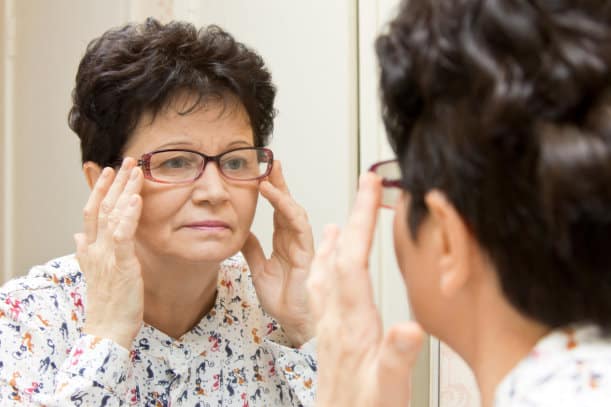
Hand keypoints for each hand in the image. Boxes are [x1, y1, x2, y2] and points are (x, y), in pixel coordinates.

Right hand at [74, 159, 144, 349]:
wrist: (107, 328)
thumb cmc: (107, 301)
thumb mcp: (95, 272)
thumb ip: (86, 251)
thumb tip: (77, 236)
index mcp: (90, 249)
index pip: (92, 212)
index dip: (99, 190)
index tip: (108, 172)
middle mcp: (95, 248)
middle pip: (103, 208)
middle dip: (116, 183)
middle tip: (128, 161)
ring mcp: (107, 255)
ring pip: (113, 216)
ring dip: (125, 191)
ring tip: (135, 172)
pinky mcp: (121, 264)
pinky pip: (123, 236)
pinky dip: (129, 216)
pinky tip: (136, 199)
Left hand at [242, 161, 314, 346]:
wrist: (293, 321)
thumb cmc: (283, 299)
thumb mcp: (259, 269)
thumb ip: (253, 249)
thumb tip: (241, 231)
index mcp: (284, 242)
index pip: (277, 210)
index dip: (270, 192)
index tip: (259, 174)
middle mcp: (295, 239)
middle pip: (287, 204)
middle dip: (279, 182)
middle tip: (270, 161)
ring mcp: (302, 243)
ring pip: (294, 209)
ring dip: (282, 190)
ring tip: (269, 173)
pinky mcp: (307, 250)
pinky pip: (298, 224)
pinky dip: (286, 207)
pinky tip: (276, 195)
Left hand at [307, 173, 424, 406]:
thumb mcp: (389, 389)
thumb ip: (396, 357)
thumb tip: (408, 328)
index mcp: (354, 322)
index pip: (354, 258)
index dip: (362, 219)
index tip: (369, 185)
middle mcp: (336, 317)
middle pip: (340, 255)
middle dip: (353, 215)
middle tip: (363, 183)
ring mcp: (330, 323)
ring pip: (325, 270)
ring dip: (335, 239)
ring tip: (340, 218)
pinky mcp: (329, 333)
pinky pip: (321, 289)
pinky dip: (326, 267)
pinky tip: (328, 265)